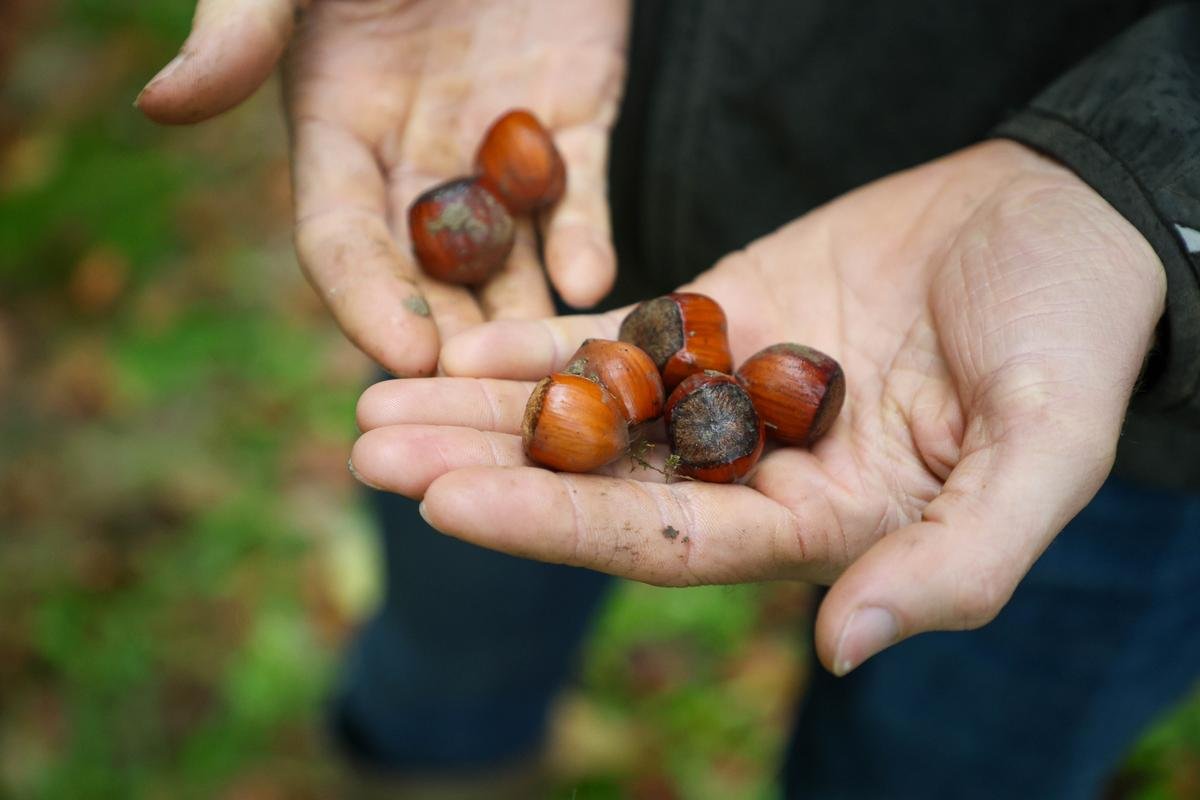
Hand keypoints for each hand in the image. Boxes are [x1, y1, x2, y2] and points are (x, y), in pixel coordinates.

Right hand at [137, 0, 629, 375]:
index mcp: (337, 130)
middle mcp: (417, 156)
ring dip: (525, 312)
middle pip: (428, 271)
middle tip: (478, 393)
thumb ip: (241, 27)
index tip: (401, 357)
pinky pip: (583, 196)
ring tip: (544, 366)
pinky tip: (595, 279)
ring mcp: (499, 145)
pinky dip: (589, 239)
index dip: (365, 301)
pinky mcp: (575, 120)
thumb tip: (161, 103)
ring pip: (511, 253)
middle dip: (452, 335)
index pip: (341, 240)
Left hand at [348, 140, 1164, 673]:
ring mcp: (735, 387)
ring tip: (376, 403)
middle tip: (368, 450)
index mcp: (820, 520)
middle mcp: (759, 466)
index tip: (447, 503)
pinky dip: (540, 341)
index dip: (556, 525)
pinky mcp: (727, 311)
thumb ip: (958, 561)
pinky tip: (458, 341)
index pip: (665, 541)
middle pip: (599, 481)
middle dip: (483, 466)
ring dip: (485, 407)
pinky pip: (619, 333)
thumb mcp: (1045, 453)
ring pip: (590, 409)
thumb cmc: (1076, 336)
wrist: (1068, 221)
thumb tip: (842, 646)